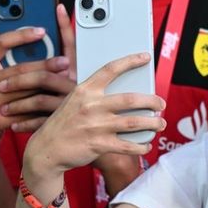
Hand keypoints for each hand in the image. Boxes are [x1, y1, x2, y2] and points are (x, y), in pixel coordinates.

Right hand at [0, 5, 75, 144]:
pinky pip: (24, 112)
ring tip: (66, 79)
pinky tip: (56, 102)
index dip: (22, 35)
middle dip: (46, 65)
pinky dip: (41, 107)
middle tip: (65, 61)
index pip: (1, 43)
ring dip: (47, 86)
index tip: (42, 30)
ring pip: (25, 91)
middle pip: (20, 69)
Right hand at [23, 52, 165, 179]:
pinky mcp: (99, 144)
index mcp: (85, 90)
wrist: (45, 150)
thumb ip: (94, 95)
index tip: (145, 57)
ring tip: (160, 123)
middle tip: (161, 104)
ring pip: (134, 122)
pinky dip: (141, 145)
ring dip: (152, 123)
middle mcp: (91, 105)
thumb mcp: (73, 101)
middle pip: (131, 98)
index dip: (130, 61)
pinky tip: (146, 144)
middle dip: (152, 101)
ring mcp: (96, 126)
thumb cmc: (64, 124)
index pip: (110, 69)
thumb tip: (125, 91)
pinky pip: (127, 145)